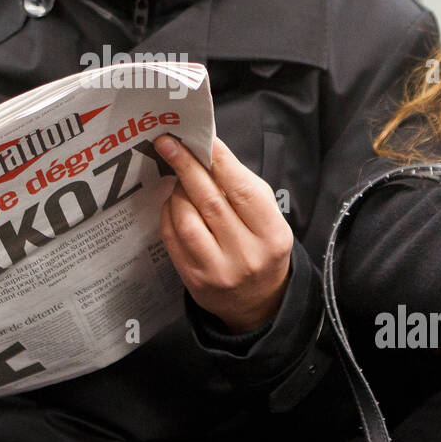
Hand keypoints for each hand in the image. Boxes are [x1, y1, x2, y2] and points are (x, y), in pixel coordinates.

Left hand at [154, 135, 292, 333]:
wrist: (258, 303)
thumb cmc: (262, 248)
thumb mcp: (268, 218)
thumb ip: (243, 188)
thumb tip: (208, 153)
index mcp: (271, 234)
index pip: (242, 190)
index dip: (219, 160)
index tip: (201, 138)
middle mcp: (245, 254)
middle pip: (210, 201)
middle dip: (187, 167)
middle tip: (169, 143)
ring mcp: (217, 270)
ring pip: (186, 219)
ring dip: (177, 192)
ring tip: (178, 179)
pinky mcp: (193, 280)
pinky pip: (172, 238)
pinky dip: (168, 213)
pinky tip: (173, 202)